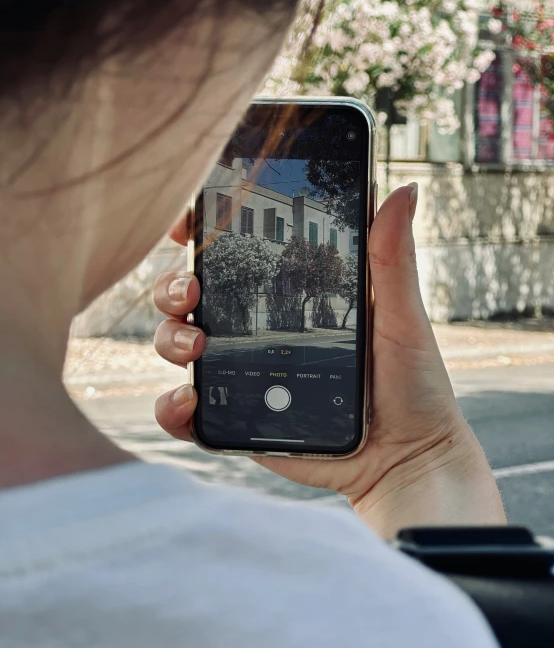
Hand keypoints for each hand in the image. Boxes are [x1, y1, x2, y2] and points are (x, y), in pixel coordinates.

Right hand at [153, 186, 504, 536]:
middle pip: (192, 295)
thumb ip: (392, 258)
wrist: (406, 458)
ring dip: (171, 337)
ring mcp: (243, 374)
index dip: (203, 234)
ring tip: (198, 345)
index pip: (234, 255)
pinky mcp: (237, 419)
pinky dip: (172, 406)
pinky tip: (189, 400)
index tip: (190, 223)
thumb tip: (405, 189)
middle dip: (174, 285)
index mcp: (290, 296)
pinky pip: (187, 411)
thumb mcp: (402, 316)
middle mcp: (258, 330)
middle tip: (191, 290)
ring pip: (178, 343)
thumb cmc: (411, 384)